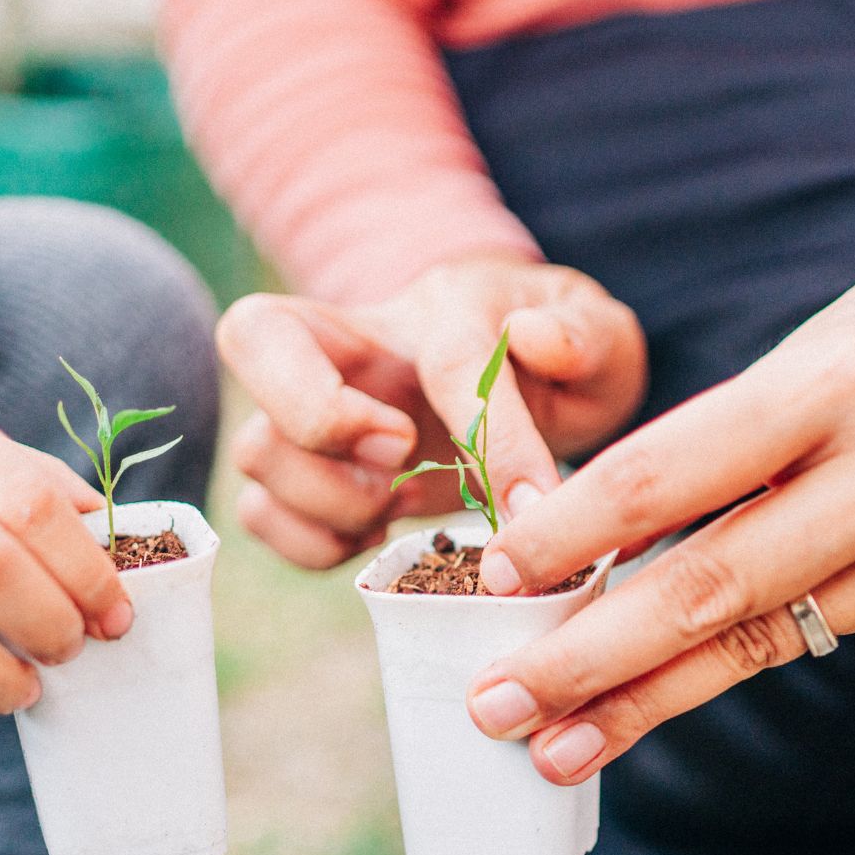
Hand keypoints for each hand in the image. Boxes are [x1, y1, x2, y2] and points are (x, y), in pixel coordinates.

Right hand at [215, 255, 646, 567]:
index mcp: (443, 311)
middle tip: (399, 458)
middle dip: (314, 414)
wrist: (521, 372)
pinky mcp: (306, 475)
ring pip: (257, 448)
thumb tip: (535, 338)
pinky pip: (259, 513)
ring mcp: (317, 411)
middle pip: (253, 336)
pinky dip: (311, 543)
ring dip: (328, 500)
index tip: (531, 499)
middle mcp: (356, 350)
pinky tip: (375, 535)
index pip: (443, 354)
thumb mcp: (600, 338)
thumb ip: (585, 334)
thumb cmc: (558, 355)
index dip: (486, 429)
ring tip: (397, 509)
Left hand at [464, 133, 854, 784]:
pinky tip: (653, 698)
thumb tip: (586, 547)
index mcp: (840, 378)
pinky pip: (808, 636)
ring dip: (645, 699)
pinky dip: (721, 670)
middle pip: (710, 585)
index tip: (492, 578)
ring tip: (556, 744)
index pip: (673, 473)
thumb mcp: (809, 344)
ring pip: (757, 639)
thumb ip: (717, 445)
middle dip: (590, 657)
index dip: (570, 535)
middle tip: (495, 704)